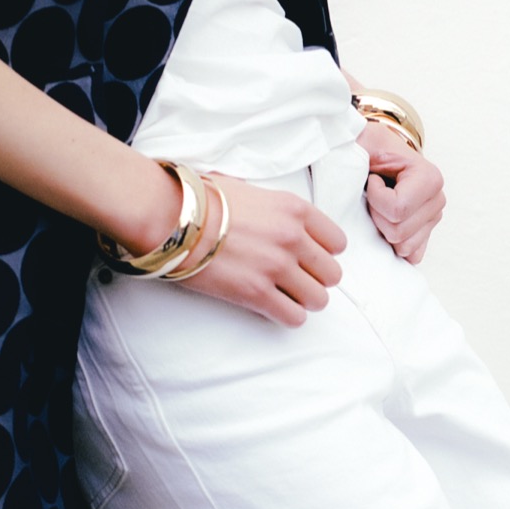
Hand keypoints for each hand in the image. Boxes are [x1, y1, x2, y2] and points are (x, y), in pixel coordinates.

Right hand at [171, 173, 345, 326]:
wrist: (172, 216)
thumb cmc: (203, 200)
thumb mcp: (251, 191)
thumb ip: (275, 209)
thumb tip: (276, 219)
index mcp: (295, 209)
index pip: (337, 242)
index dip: (324, 253)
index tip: (309, 258)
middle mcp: (293, 238)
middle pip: (332, 274)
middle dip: (315, 279)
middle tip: (295, 279)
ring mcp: (276, 266)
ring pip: (318, 299)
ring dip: (303, 300)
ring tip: (283, 295)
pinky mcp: (256, 293)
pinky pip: (294, 317)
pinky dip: (286, 316)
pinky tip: (271, 306)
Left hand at [360, 125, 445, 263]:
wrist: (376, 151)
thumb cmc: (369, 147)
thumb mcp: (363, 141)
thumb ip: (358, 153)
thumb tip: (352, 173)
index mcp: (429, 177)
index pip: (398, 209)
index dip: (375, 199)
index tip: (372, 179)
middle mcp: (437, 199)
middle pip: (399, 232)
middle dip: (377, 216)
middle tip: (373, 195)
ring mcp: (433, 219)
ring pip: (403, 247)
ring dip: (383, 229)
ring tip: (379, 206)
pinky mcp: (425, 233)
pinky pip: (410, 255)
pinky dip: (393, 245)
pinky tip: (385, 223)